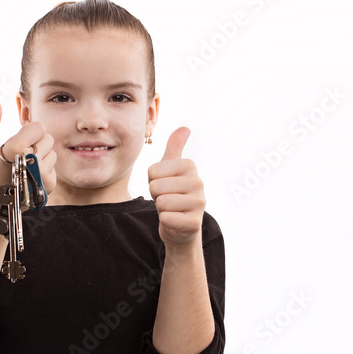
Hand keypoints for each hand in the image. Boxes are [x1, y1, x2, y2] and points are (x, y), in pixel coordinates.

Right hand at [0, 102, 56, 198]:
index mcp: (17, 150)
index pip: (39, 127)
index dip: (28, 132)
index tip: (18, 142)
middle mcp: (33, 162)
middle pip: (48, 138)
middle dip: (35, 142)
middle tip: (21, 154)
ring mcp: (43, 175)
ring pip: (52, 151)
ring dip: (40, 155)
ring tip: (25, 165)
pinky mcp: (50, 185)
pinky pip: (54, 166)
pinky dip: (44, 167)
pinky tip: (30, 174)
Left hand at [147, 127, 204, 246]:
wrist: (181, 226)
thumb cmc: (173, 193)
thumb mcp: (171, 168)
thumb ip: (175, 147)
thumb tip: (185, 127)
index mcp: (190, 166)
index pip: (152, 171)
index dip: (152, 181)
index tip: (165, 186)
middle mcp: (199, 182)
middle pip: (156, 186)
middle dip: (156, 196)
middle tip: (167, 199)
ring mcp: (199, 203)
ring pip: (161, 202)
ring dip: (161, 209)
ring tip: (172, 209)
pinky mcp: (194, 223)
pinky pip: (166, 218)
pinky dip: (165, 222)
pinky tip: (175, 221)